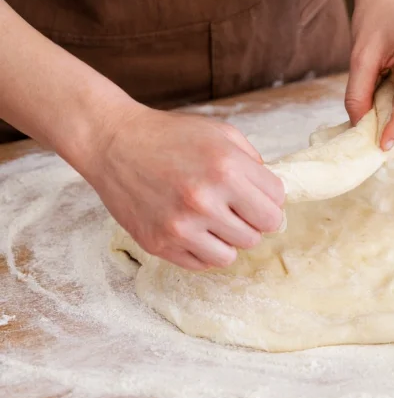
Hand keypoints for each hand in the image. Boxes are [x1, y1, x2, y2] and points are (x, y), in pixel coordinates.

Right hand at [85, 104, 284, 270]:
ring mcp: (181, 226)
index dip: (268, 198)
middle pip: (260, 231)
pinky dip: (203, 250)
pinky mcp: (160, 244)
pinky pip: (203, 264)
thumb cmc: (170, 136)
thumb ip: (253, 163)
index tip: (252, 193)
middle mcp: (205, 199)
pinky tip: (192, 228)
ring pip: (234, 254)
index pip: (276, 202)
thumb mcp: (221, 134)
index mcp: (227, 168)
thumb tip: (275, 198)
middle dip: (252, 220)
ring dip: (229, 239)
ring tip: (213, 220)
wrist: (112, 143)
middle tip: (233, 208)